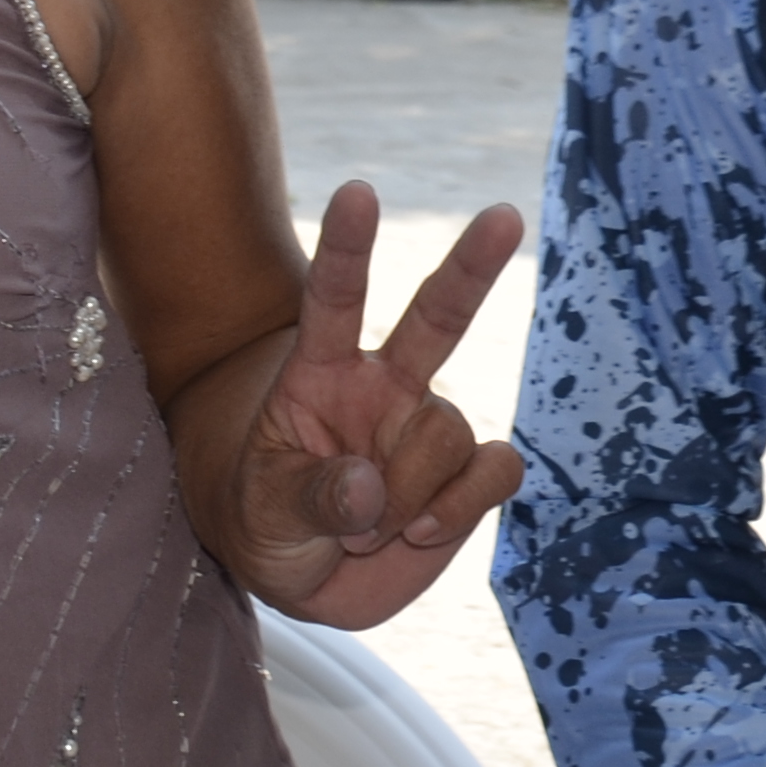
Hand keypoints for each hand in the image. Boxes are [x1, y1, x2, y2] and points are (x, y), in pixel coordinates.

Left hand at [225, 181, 524, 627]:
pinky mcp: (467, 475)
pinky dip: (463, 509)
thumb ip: (310, 496)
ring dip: (411, 496)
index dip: (347, 248)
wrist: (306, 574)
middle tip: (504, 214)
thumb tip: (371, 490)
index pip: (332, 299)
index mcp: (319, 374)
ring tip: (368, 531)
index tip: (357, 192)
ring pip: (449, 433)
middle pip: (436, 316)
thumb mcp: (261, 512)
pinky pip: (496, 470)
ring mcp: (427, 427)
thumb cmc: (267, 523)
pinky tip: (422, 530)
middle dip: (472, 266)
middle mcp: (383, 387)